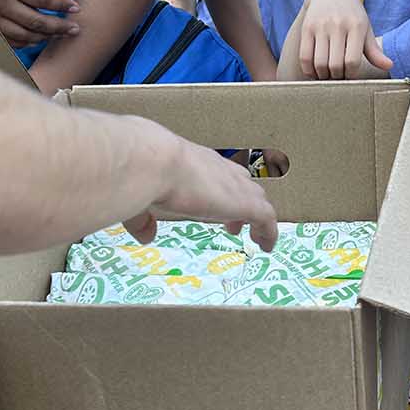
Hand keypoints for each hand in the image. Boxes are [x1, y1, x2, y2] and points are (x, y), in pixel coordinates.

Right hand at [0, 0, 81, 48]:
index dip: (62, 5)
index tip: (75, 8)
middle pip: (35, 22)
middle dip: (59, 27)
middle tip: (74, 29)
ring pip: (21, 36)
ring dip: (42, 38)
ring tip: (56, 35)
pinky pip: (3, 39)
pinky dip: (20, 43)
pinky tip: (32, 39)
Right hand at [124, 132, 277, 250]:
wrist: (155, 162)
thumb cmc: (142, 174)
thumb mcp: (140, 196)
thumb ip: (143, 218)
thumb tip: (145, 236)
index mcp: (195, 162)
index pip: (216, 173)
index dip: (218, 190)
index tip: (213, 208)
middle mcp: (219, 169)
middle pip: (243, 183)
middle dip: (241, 202)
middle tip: (233, 225)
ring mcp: (235, 186)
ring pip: (259, 199)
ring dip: (258, 218)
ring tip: (257, 238)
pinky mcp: (246, 203)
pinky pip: (267, 219)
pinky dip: (269, 232)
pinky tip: (267, 247)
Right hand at [297, 0, 392, 79]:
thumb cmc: (352, 15)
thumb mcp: (365, 29)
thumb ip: (374, 50)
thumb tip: (389, 65)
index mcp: (357, 26)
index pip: (352, 61)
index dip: (350, 75)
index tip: (349, 76)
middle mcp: (338, 24)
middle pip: (335, 64)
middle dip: (336, 77)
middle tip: (337, 77)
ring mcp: (321, 26)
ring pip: (319, 63)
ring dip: (323, 75)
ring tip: (327, 74)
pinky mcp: (307, 28)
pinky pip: (304, 56)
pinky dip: (308, 70)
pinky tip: (314, 71)